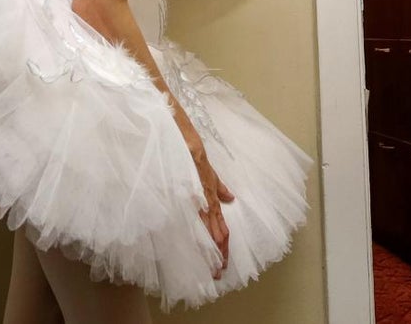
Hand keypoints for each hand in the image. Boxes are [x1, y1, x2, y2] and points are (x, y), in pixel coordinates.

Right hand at [186, 132, 233, 278]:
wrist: (180, 139)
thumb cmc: (192, 153)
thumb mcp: (210, 171)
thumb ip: (219, 187)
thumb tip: (230, 198)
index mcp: (210, 196)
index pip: (220, 226)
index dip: (222, 245)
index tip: (223, 261)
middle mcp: (205, 201)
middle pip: (215, 233)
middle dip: (218, 253)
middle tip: (219, 272)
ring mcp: (195, 200)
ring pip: (207, 231)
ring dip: (210, 250)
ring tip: (213, 267)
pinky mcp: (185, 196)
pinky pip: (194, 220)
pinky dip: (199, 234)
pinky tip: (200, 248)